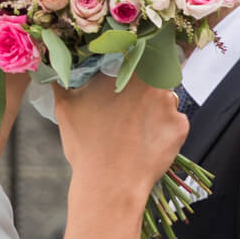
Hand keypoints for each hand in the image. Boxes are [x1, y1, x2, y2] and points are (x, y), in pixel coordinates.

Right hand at [53, 74, 187, 202]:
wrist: (110, 183)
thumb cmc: (86, 145)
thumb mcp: (65, 107)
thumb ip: (64, 80)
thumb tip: (58, 66)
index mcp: (124, 70)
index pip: (134, 54)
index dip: (131, 64)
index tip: (124, 77)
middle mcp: (151, 81)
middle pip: (153, 74)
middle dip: (143, 86)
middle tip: (128, 108)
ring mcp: (169, 104)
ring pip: (164, 98)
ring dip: (154, 108)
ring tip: (135, 130)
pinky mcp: (181, 126)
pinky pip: (174, 122)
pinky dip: (164, 129)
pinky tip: (147, 143)